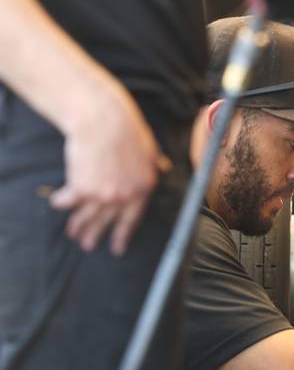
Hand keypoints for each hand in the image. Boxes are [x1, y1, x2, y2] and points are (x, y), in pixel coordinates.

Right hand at [50, 81, 169, 255]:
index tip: (117, 248)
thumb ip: (153, 164)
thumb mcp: (149, 149)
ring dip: (77, 226)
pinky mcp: (82, 188)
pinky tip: (56, 203)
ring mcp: (103, 195)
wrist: (105, 121)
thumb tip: (161, 166)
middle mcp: (125, 196)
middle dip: (96, 235)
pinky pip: (68, 201)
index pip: (132, 219)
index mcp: (143, 188)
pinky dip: (61, 201)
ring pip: (87, 216)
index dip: (122, 235)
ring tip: (72, 233)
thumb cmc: (127, 130)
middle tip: (88, 246)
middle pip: (107, 222)